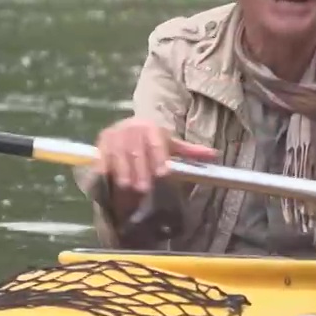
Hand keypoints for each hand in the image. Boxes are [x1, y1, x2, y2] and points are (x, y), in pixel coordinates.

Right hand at [93, 117, 218, 199]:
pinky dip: (105, 169)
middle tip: (145, 189)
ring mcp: (115, 134)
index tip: (162, 174)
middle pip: (136, 151)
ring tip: (128, 188)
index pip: (155, 143)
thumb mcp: (171, 144)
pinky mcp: (100, 143)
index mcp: (151, 127)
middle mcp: (131, 127)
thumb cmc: (153, 141)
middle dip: (141, 170)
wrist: (127, 128)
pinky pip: (102, 157)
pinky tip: (108, 180)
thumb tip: (214, 154)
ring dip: (123, 172)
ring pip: (119, 155)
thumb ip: (190, 152)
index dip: (159, 158)